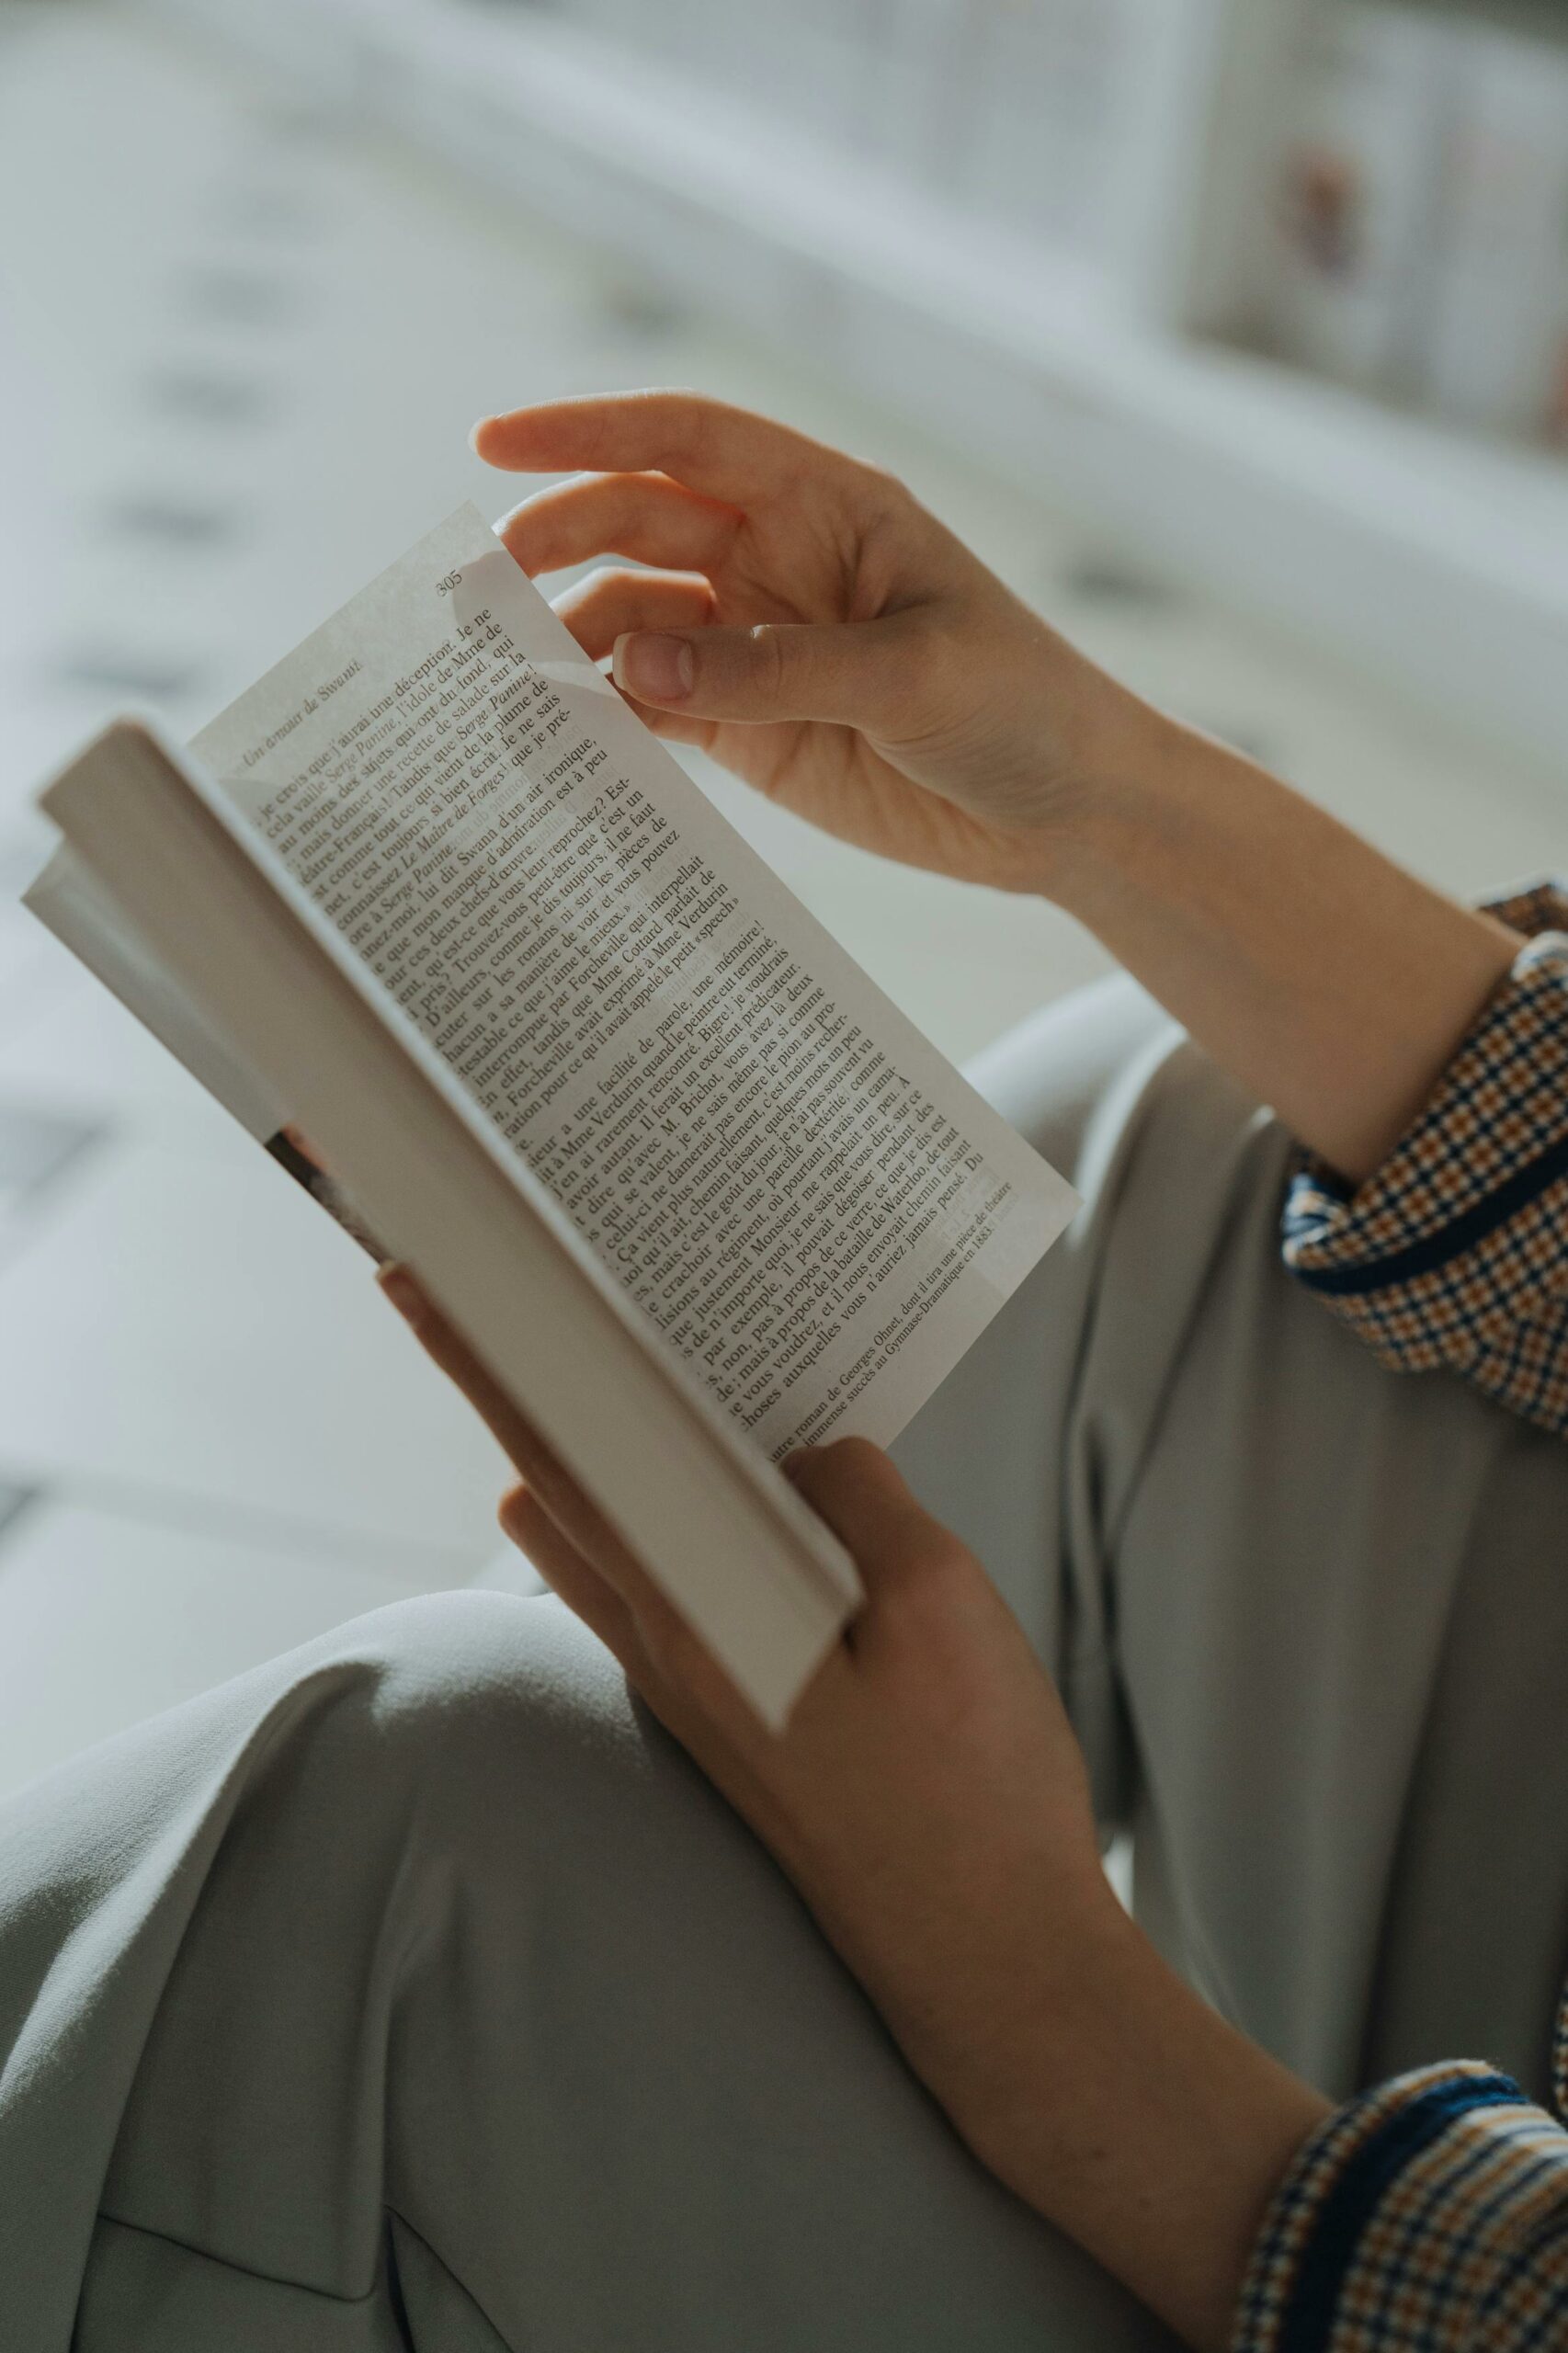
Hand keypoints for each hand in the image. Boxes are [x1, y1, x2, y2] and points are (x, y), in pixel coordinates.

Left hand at [383, 1265, 1329, 2351]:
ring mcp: (694, 1685)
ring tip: (582, 1359)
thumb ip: (857, 1501)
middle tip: (473, 1290)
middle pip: (556, 1482)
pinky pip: (663, 1580)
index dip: (492, 1367)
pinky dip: (650, 1509)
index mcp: (693, 1611)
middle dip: (508, 1384)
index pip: (558, 1454)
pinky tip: (711, 1481)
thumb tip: (809, 1448)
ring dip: (574, 1445)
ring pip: (600, 1537)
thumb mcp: (935, 1607)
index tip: (427, 1282)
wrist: (990, 1960)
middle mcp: (665, 1647)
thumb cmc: (968, 1792)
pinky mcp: (735, 1713)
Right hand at [473, 389, 1146, 894]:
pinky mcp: (751, 730)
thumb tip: (633, 659)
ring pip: (633, 620)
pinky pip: (655, 708)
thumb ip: (771, 669)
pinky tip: (555, 730)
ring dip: (570, 639)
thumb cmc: (1022, 706)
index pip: (689, 440)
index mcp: (827, 505)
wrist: (1068, 814)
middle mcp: (779, 562)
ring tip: (507, 674)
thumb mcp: (909, 677)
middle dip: (557, 541)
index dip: (589, 431)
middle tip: (486, 589)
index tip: (494, 442)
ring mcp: (757, 647)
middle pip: (639, 525)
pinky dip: (602, 714)